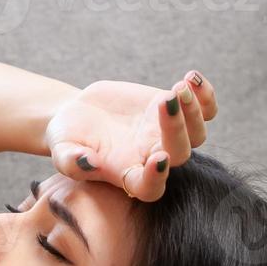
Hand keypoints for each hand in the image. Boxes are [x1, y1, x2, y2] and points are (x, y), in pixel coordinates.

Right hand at [44, 70, 218, 200]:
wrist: (79, 115)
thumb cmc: (68, 139)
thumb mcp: (61, 150)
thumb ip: (71, 161)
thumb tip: (88, 163)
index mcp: (129, 176)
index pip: (150, 187)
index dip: (158, 177)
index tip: (158, 159)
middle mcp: (153, 158)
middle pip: (179, 153)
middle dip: (177, 129)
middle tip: (166, 102)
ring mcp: (166, 134)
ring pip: (197, 132)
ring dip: (193, 111)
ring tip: (178, 87)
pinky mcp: (172, 111)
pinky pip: (203, 109)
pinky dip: (205, 95)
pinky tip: (190, 78)